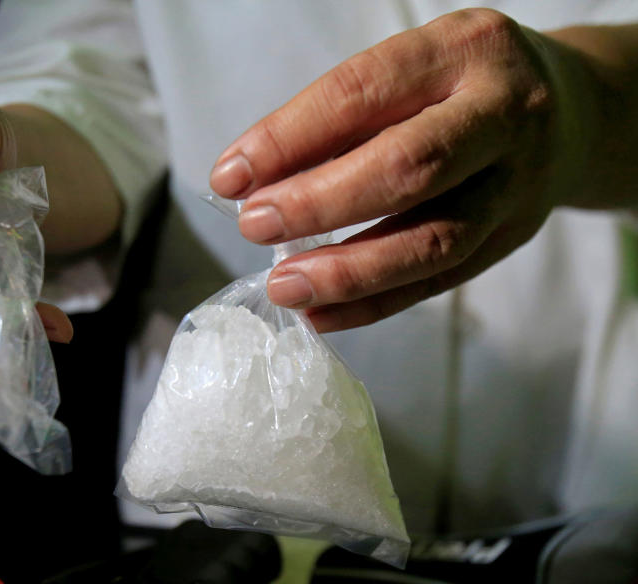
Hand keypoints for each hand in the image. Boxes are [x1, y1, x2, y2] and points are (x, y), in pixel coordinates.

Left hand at [210, 9, 593, 331]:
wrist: (570, 112)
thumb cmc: (457, 87)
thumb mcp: (408, 72)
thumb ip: (340, 120)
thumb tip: (252, 181)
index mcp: (460, 52)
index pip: (362, 94)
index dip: (288, 139)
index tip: (230, 176)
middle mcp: (501, 115)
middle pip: (407, 169)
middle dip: (318, 203)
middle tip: (253, 225)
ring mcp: (515, 184)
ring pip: (431, 241)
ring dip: (347, 272)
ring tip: (283, 286)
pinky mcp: (511, 239)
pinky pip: (438, 283)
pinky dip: (373, 305)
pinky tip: (321, 315)